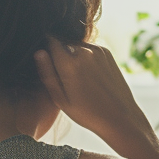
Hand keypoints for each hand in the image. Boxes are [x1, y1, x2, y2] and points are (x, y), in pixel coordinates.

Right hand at [34, 38, 154, 151]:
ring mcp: (98, 50)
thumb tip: (39, 52)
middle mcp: (84, 52)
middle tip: (65, 77)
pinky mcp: (107, 53)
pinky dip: (86, 57)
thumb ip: (47, 74)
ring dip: (73, 56)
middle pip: (63, 44)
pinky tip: (90, 76)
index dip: (46, 49)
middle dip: (60, 55)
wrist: (120, 117)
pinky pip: (89, 49)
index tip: (48, 62)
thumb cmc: (87, 113)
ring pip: (76, 46)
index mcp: (69, 64)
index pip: (50, 41)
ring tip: (79, 79)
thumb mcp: (61, 99)